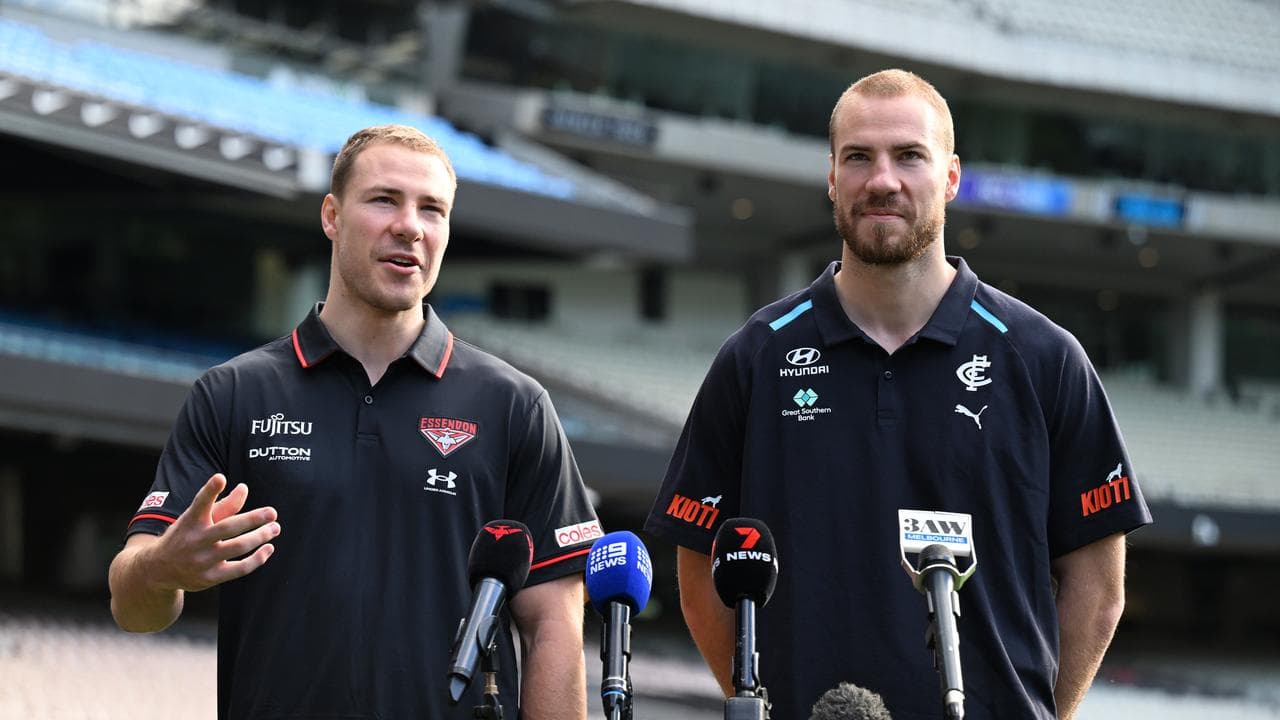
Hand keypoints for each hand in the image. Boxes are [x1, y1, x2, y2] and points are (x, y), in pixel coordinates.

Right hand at [147, 473, 278, 591]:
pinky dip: (258, 558)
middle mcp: (195, 540)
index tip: (220, 477)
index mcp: (190, 521)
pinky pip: (240, 569)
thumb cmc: (186, 536)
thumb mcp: (196, 519)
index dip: (209, 490)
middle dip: (253, 519)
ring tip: (275, 528)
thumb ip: (222, 505)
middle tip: (272, 512)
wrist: (158, 570)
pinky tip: (268, 548)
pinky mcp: (210, 577)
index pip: (200, 503)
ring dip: (260, 536)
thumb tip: (244, 488)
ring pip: (238, 547)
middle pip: (228, 527)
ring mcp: (202, 560)